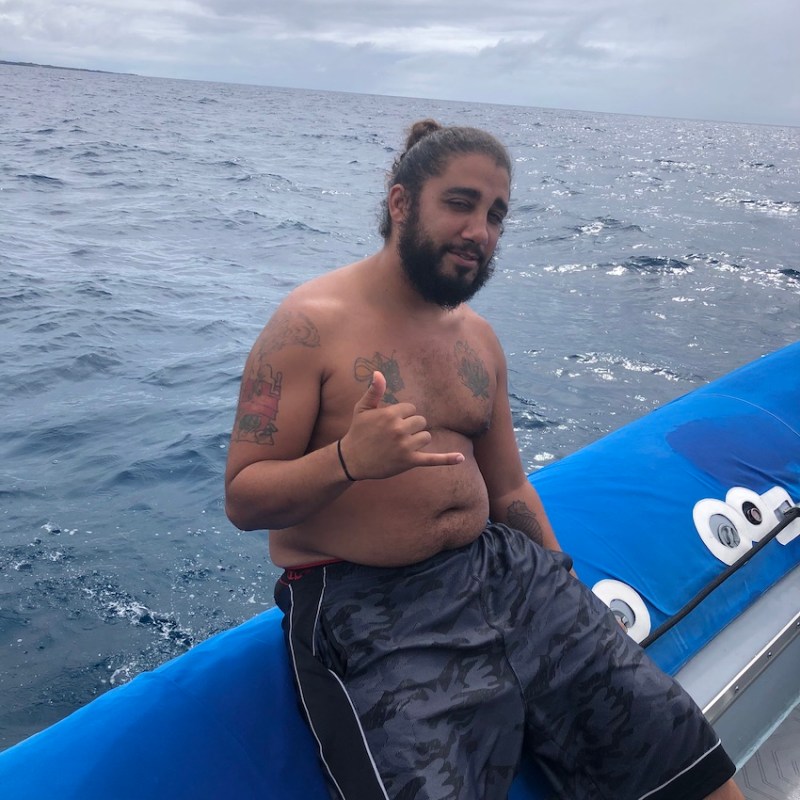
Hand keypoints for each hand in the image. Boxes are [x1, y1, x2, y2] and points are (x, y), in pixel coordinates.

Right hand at [340, 371, 464, 479]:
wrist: (352, 460)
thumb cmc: (358, 431)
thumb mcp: (362, 408)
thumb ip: (374, 391)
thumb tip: (378, 373)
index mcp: (390, 414)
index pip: (411, 408)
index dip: (402, 415)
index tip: (390, 423)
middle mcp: (399, 429)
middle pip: (421, 421)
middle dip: (411, 426)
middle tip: (395, 435)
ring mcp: (405, 446)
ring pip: (426, 436)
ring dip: (417, 440)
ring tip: (401, 445)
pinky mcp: (409, 461)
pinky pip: (432, 459)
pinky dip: (447, 459)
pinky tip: (460, 458)